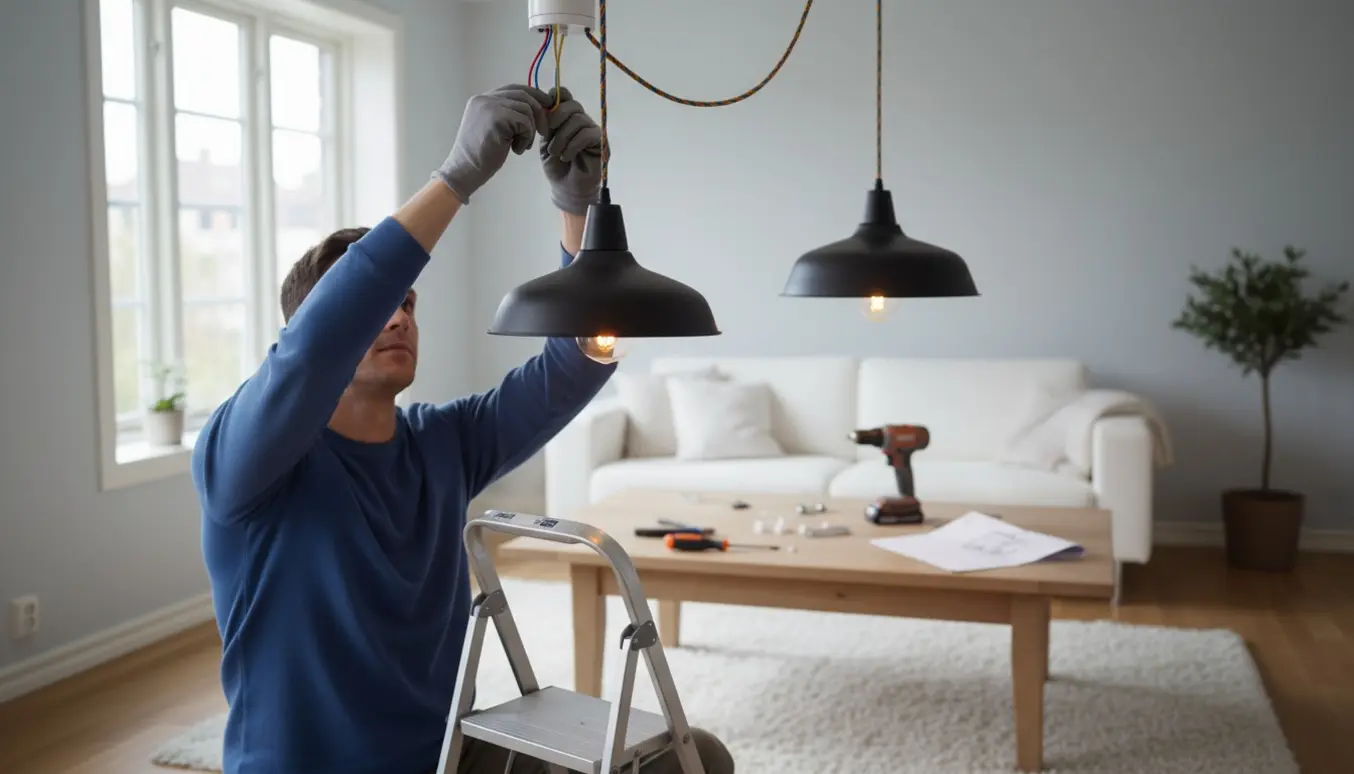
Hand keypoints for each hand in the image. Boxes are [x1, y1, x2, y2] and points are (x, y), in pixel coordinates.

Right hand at [434, 84, 551, 203]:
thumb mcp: (493, 128)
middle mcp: (484, 99)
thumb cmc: (481, 156)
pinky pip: (525, 122)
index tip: (547, 105)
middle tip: (544, 131)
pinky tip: (517, 150)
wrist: (465, 171)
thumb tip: (537, 107)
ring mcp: (488, 107)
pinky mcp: (496, 118)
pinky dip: (526, 137)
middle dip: (539, 112)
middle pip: (523, 95)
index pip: (514, 88)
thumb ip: (507, 114)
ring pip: (526, 109)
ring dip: (531, 130)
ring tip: (522, 146)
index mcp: (482, 99)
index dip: (533, 94)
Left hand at [538, 87, 602, 215]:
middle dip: (556, 118)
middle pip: (572, 105)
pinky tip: (566, 157)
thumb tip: (544, 104)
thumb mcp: (545, 141)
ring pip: (578, 119)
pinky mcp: (601, 142)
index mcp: (566, 116)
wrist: (566, 187)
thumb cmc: (555, 165)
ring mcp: (592, 130)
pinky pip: (587, 134)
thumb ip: (546, 122)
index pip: (564, 94)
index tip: (544, 112)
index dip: (554, 98)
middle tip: (547, 136)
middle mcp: (581, 119)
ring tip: (556, 152)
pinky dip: (572, 145)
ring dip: (562, 137)